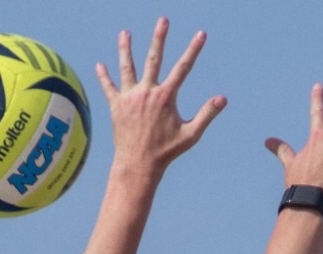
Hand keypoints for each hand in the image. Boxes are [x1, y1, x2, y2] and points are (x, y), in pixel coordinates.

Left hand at [94, 18, 224, 176]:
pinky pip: (108, 87)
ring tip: (124, 33)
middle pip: (154, 59)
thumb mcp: (191, 134)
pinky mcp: (116, 106)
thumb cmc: (166, 151)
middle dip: (159, 38)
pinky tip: (99, 65)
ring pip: (127, 68)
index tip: (201, 34)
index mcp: (166, 96)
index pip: (184, 67)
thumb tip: (223, 98)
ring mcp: (130, 98)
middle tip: (163, 20)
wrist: (138, 164)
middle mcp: (147, 92)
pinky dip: (104, 76)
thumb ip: (207, 114)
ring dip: (125, 49)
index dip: (193, 49)